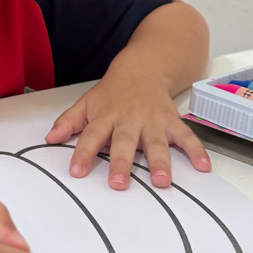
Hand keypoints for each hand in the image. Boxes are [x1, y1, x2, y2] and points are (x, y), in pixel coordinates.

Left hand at [45, 74, 210, 190]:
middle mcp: (130, 119)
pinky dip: (196, 151)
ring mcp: (153, 121)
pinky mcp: (172, 122)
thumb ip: (68, 122)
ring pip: (156, 142)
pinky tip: (203, 167)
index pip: (91, 136)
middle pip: (124, 142)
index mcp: (106, 116)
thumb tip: (49, 138)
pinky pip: (186, 137)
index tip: (77, 172)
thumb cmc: (112, 92)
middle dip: (121, 163)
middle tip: (119, 183)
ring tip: (162, 181)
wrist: (142, 69)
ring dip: (160, 162)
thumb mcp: (87, 103)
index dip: (83, 154)